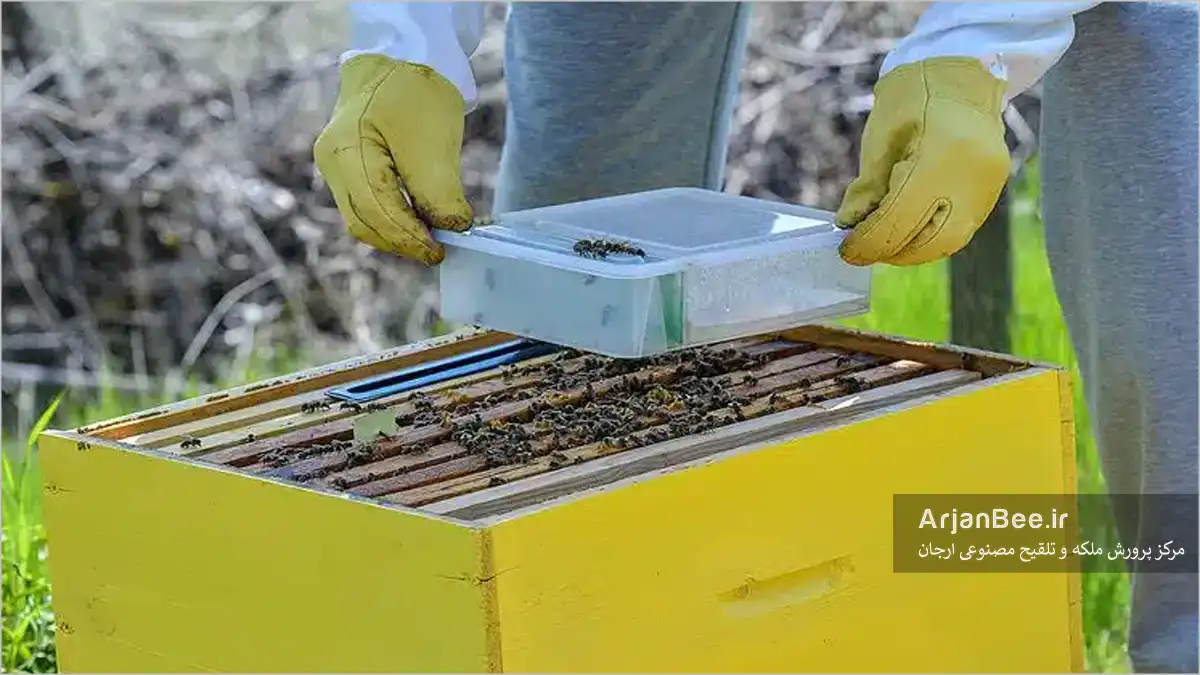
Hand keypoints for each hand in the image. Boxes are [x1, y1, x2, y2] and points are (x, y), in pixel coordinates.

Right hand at [314, 55, 472, 264]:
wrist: (402, 56)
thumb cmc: (417, 91)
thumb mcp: (434, 140)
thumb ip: (439, 190)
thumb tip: (451, 228)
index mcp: (346, 149)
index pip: (375, 210)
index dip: (408, 238)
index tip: (439, 250)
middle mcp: (331, 160)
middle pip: (362, 221)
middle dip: (401, 242)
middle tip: (437, 250)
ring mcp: (334, 164)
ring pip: (362, 218)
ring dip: (396, 234)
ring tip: (430, 239)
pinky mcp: (346, 167)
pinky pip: (365, 205)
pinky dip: (391, 219)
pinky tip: (417, 222)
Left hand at [835, 56, 1009, 265]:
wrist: (959, 75)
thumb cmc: (911, 102)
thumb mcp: (880, 141)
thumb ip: (867, 188)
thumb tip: (850, 225)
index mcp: (938, 157)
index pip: (899, 220)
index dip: (869, 242)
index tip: (847, 248)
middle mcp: (970, 177)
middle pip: (930, 242)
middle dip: (892, 252)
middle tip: (864, 249)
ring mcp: (987, 186)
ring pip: (949, 242)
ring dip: (912, 250)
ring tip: (884, 241)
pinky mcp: (992, 191)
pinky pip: (962, 228)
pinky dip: (932, 236)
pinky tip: (909, 229)